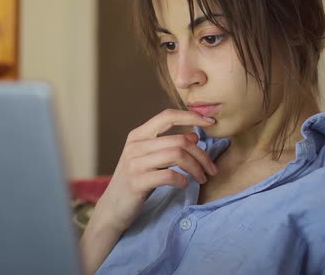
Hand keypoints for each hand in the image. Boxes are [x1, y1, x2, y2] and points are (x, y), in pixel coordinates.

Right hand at [93, 109, 217, 233]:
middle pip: (179, 140)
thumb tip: (194, 135)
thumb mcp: (150, 160)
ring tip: (202, 178)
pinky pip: (168, 175)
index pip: (167, 116)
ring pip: (177, 155)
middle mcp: (135, 146)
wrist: (112, 208)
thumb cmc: (135, 182)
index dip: (191, 116)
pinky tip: (184, 184)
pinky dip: (182, 180)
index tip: (211, 122)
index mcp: (138, 135)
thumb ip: (169, 146)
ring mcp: (134, 164)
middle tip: (211, 169)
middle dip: (201, 155)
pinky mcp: (137, 182)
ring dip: (196, 168)